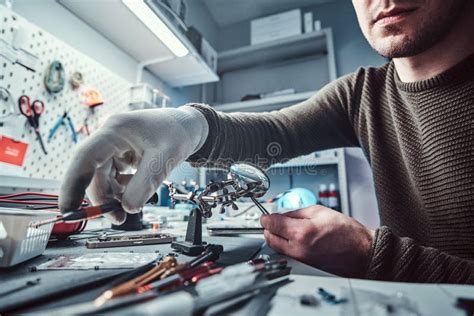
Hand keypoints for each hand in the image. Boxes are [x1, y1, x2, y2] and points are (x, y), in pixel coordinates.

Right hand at [59, 106, 208, 223]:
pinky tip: (135, 193)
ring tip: (128, 209)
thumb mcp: (164, 159)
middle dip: (102, 197)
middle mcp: (110, 136)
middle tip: (116, 218)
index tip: (67, 209)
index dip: (72, 185)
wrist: (188, 126)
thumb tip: (128, 209)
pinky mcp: (121, 154)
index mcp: (115, 130)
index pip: (84, 158)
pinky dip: (121, 189)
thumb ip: (145, 184)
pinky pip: (113, 176)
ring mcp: (114, 145)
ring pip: (103, 177)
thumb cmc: (178, 134)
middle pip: (93, 172)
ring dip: (112, 196)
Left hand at [260, 205, 374, 276]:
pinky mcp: (304, 266)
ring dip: (275, 238)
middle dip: (268, 228)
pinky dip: (284, 246)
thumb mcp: (320, 211)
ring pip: (277, 248)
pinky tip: (291, 239)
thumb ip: (296, 212)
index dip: (266, 217)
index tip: (264, 215)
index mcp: (301, 232)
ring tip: (282, 229)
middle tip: (271, 221)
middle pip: (270, 238)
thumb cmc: (347, 233)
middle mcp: (298, 249)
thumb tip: (282, 215)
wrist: (362, 252)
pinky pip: (287, 255)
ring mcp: (300, 260)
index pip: (272, 224)